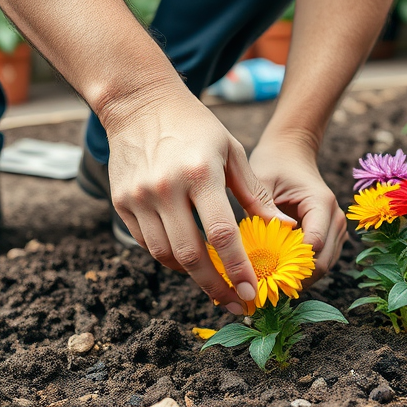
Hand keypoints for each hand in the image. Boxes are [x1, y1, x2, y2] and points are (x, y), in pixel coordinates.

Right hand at [104, 88, 293, 313]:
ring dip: (190, 275)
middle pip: (190, 254)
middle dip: (214, 286)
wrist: (139, 103)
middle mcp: (165, 188)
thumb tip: (286, 230)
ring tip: (213, 282)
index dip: (237, 268)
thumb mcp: (232, 151)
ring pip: (165, 255)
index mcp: (200, 174)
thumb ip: (257, 194)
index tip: (251, 292)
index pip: (221, 233)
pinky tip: (187, 259)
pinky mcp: (121, 203)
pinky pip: (147, 243)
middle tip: (234, 303)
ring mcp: (138, 197)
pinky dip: (168, 257)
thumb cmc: (196, 127)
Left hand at [248, 134, 346, 283]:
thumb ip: (262, 212)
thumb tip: (256, 249)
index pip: (313, 245)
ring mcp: (336, 229)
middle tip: (262, 288)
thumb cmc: (273, 164)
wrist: (290, 153)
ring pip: (322, 267)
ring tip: (267, 284)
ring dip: (297, 278)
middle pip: (322, 262)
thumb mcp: (261, 182)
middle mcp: (335, 218)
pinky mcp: (329, 236)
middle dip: (294, 278)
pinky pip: (318, 262)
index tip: (263, 277)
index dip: (290, 265)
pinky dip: (299, 271)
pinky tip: (276, 274)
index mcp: (321, 204)